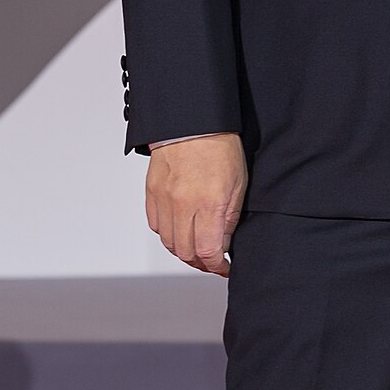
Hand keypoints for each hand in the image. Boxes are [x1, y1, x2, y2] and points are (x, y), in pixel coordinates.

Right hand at [145, 133, 248, 276]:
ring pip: (168, 242)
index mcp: (208, 203)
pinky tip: (179, 229)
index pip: (208, 251)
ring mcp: (164, 198)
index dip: (216, 266)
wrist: (193, 121)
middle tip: (211, 261)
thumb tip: (223, 244)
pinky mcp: (152, 191)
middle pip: (185, 253)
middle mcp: (182, 204)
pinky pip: (156, 224)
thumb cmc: (220, 147)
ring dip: (183, 251)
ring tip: (196, 248)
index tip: (224, 267)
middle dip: (201, 262)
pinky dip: (167, 233)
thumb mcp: (237, 185)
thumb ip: (229, 219)